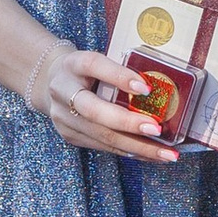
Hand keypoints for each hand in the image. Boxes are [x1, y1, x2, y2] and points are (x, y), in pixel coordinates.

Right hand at [25, 39, 183, 161]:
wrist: (51, 82)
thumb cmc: (86, 70)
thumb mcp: (98, 61)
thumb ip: (120, 71)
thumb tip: (159, 89)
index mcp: (74, 64)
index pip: (95, 66)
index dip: (120, 76)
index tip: (147, 88)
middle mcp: (63, 90)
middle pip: (94, 110)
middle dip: (128, 123)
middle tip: (157, 130)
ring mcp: (64, 117)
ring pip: (102, 135)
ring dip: (137, 147)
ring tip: (166, 154)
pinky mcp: (70, 135)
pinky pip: (104, 146)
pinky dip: (131, 151)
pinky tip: (152, 155)